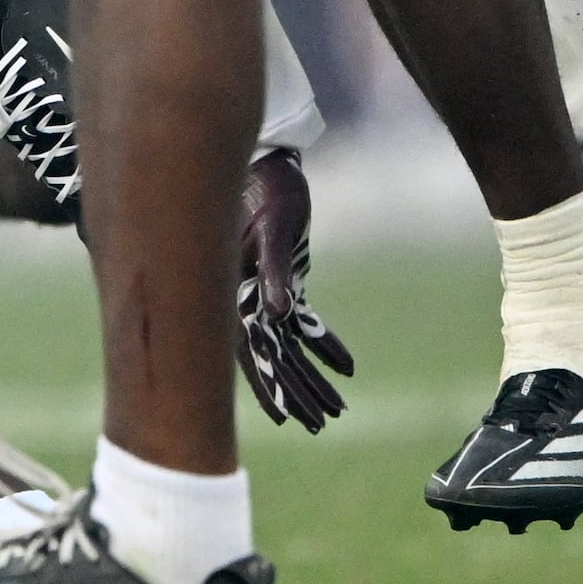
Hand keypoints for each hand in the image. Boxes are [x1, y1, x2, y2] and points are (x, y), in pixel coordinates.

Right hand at [235, 146, 355, 432]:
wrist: (272, 160)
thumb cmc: (267, 190)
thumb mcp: (275, 231)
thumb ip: (274, 272)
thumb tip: (279, 315)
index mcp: (236, 290)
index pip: (253, 352)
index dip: (269, 386)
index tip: (287, 419)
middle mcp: (246, 297)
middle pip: (273, 356)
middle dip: (297, 390)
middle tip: (324, 422)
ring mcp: (264, 289)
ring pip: (288, 345)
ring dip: (310, 374)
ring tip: (337, 408)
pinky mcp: (284, 278)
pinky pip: (302, 322)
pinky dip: (323, 344)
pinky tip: (346, 366)